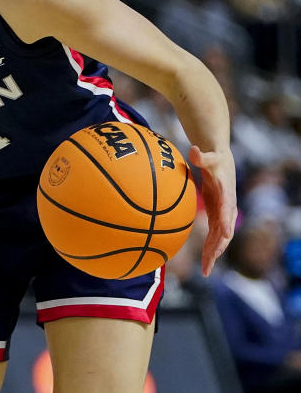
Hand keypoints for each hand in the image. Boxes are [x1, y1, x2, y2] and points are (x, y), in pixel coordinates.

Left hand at [189, 145, 236, 276]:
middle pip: (225, 231)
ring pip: (220, 238)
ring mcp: (223, 214)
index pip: (228, 209)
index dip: (227, 221)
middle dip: (217, 248)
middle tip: (208, 265)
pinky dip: (210, 247)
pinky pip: (214, 235)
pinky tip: (204, 261)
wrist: (221, 161)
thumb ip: (203, 156)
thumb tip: (193, 150)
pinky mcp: (217, 216)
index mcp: (227, 194)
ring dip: (213, 253)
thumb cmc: (215, 158)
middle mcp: (228, 207)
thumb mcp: (210, 155)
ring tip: (206, 270)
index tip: (225, 234)